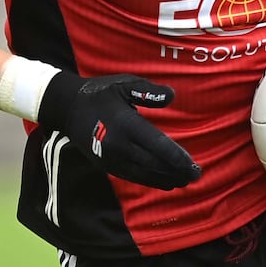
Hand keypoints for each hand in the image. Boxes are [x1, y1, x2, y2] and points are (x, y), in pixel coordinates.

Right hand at [36, 72, 200, 190]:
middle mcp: (118, 145)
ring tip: (186, 181)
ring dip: (166, 179)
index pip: (157, 145)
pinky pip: (133, 176)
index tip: (194, 166)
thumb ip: (148, 91)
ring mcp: (111, 158)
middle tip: (197, 175)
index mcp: (125, 124)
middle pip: (154, 164)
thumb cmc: (101, 93)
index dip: (177, 158)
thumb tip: (172, 96)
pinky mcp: (107, 165)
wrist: (67, 108)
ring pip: (144, 175)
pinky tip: (166, 182)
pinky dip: (151, 181)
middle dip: (177, 172)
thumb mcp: (124, 84)